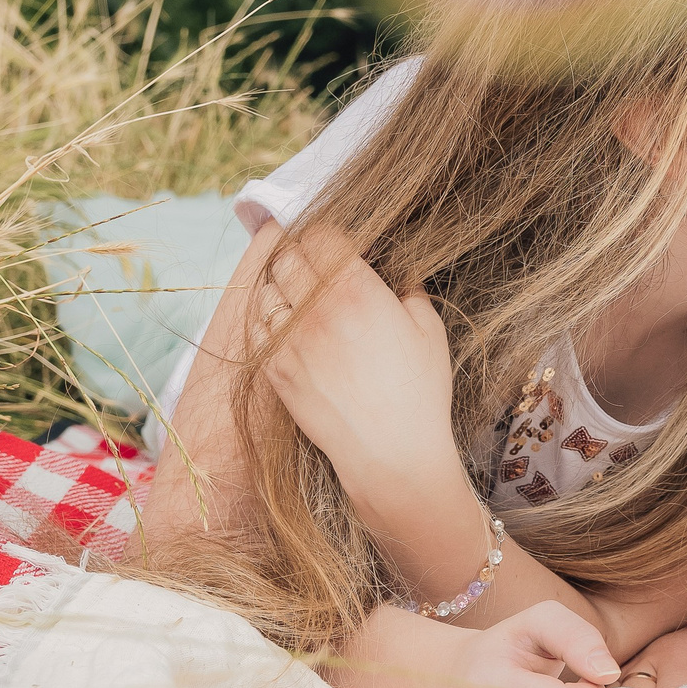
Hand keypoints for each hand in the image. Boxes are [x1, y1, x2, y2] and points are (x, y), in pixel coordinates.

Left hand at [255, 222, 458, 495]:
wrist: (390, 453)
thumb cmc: (419, 392)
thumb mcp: (430, 329)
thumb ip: (407, 290)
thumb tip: (392, 273)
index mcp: (357, 290)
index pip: (321, 236)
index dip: (329, 234)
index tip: (339, 244)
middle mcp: (316, 309)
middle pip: (287, 256)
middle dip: (301, 253)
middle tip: (316, 262)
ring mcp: (289, 340)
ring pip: (266, 289)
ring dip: (281, 284)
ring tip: (299, 291)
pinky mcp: (275, 369)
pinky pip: (257, 327)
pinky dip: (268, 317)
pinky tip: (287, 322)